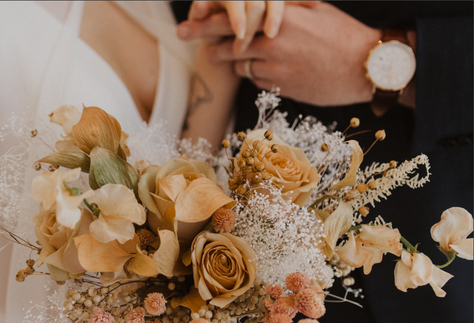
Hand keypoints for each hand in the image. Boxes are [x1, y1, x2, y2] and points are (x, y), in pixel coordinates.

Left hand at [184, 2, 381, 106]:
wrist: (365, 67)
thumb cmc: (343, 34)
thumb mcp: (315, 10)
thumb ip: (286, 7)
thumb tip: (266, 3)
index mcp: (279, 20)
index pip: (233, 20)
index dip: (206, 22)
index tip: (187, 23)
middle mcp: (272, 43)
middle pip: (227, 43)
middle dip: (204, 41)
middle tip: (184, 35)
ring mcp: (275, 68)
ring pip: (240, 65)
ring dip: (233, 60)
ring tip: (226, 55)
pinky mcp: (280, 87)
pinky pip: (258, 80)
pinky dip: (257, 74)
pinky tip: (271, 68)